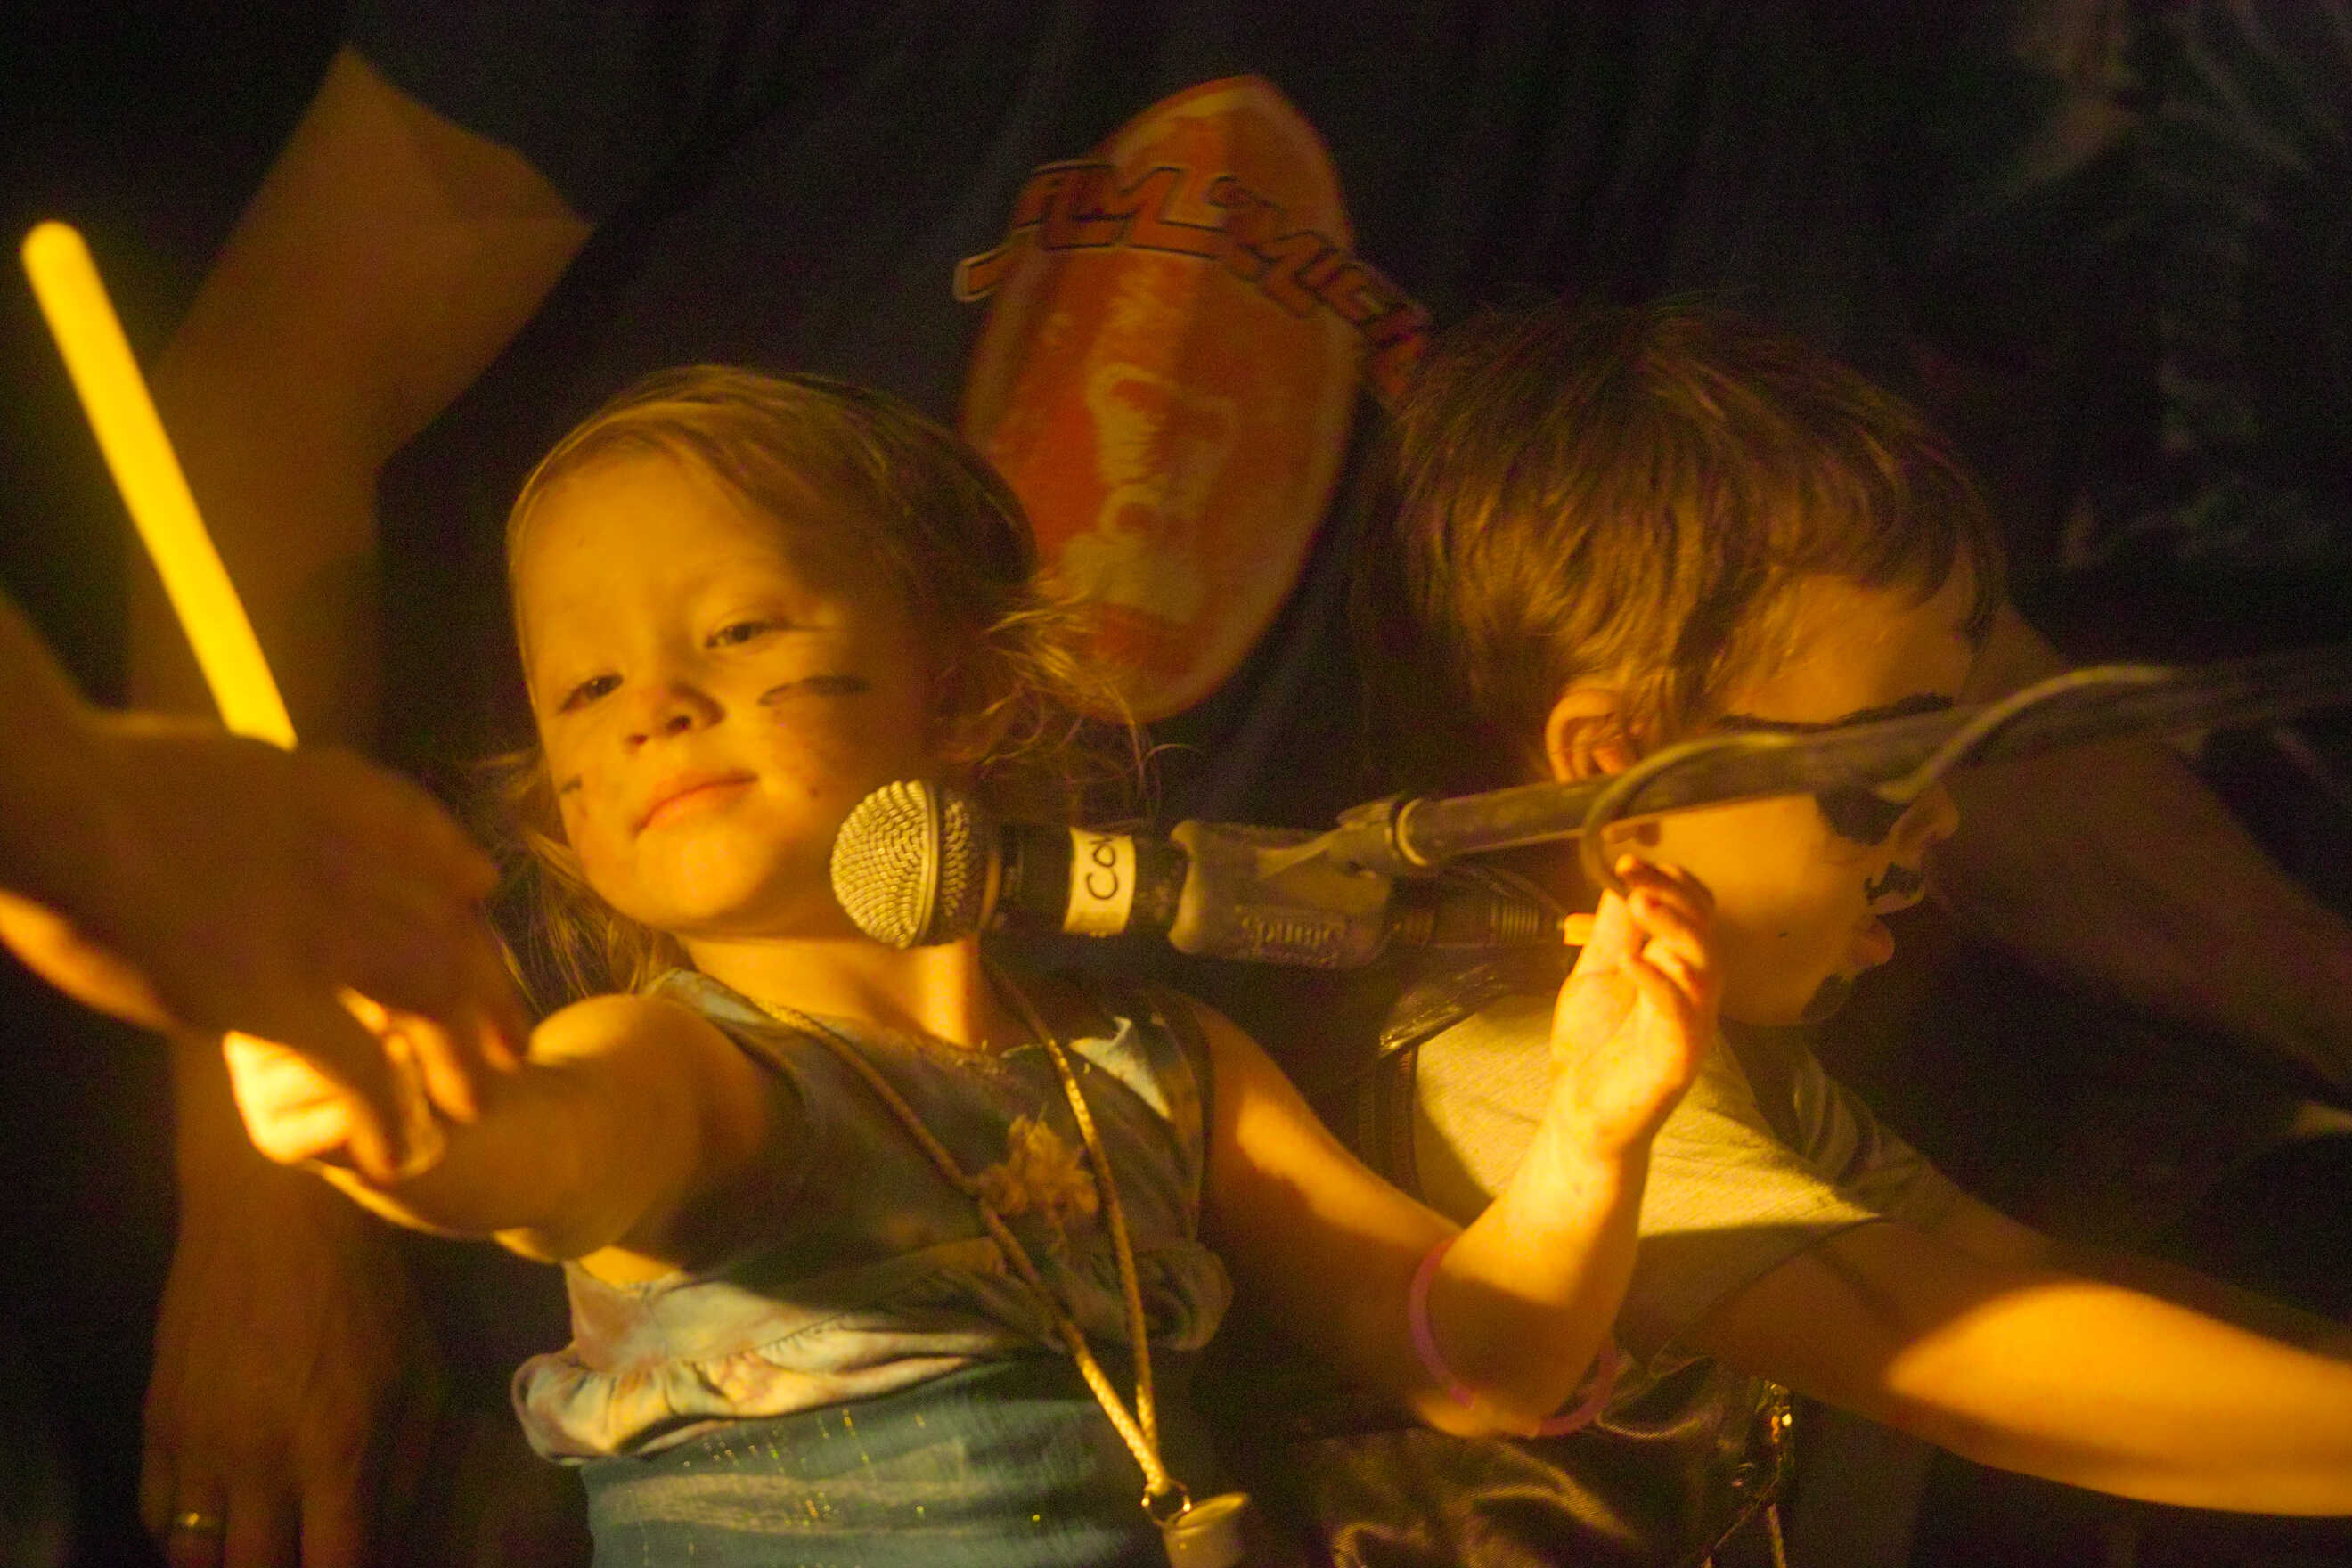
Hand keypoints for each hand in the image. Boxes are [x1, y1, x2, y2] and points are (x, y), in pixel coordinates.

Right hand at [0, 713, 523, 1170]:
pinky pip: (359, 1069)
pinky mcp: (274, 998)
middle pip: (450, 934)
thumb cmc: (104, 780)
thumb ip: (269, 794)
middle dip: (488, 992)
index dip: (460, 879)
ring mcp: (318, 932)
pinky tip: (400, 1154)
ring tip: (474, 1107)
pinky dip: (387, 1116)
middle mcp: (349, 863)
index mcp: (329, 801)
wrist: (60, 799)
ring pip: (429, 1001)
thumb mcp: (219, 770)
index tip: (481, 900)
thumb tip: (274, 787)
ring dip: (456, 1059)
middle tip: (514, 1045)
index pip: (430, 844)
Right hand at [143, 1128, 441, 1567]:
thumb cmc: (368, 1291)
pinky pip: (155, 1517)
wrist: (276, 1215)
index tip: (359, 1563)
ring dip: (233, 1560)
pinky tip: (220, 1521)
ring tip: (265, 1542)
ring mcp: (199, 1442)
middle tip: (308, 1549)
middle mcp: (259, 1458)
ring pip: (195, 1559)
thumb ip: (410, 1468)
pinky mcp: (157, 1420)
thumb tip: (395, 1541)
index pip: (336, 1566)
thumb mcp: (421, 1374)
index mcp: (338, 1447)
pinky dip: (184, 1535)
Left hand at [1549, 856, 1719, 1156]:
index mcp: (1676, 968)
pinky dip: (1658, 982)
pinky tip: (1631, 959)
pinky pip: (1680, 1014)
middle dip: (1672, 895)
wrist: (1579, 1114)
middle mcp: (1692, 992)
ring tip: (1639, 902)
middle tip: (1633, 875)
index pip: (1694, 913)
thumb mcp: (1596, 974)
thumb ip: (1612, 933)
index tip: (1628, 862)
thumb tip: (1620, 882)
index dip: (1672, 883)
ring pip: (1704, 966)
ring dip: (1673, 928)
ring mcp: (1691, 1024)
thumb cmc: (1592, 1046)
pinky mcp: (1679, 1058)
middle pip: (1704, 931)